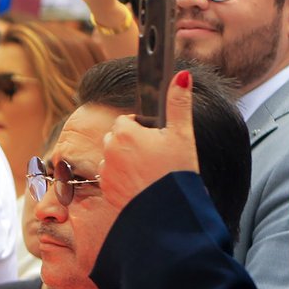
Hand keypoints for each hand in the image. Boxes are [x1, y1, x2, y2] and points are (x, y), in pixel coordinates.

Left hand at [99, 70, 198, 211]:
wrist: (168, 212)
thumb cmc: (176, 173)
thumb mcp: (183, 134)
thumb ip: (179, 103)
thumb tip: (180, 76)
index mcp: (125, 132)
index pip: (126, 120)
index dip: (142, 128)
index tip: (156, 140)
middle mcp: (109, 149)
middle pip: (117, 138)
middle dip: (132, 144)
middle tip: (155, 157)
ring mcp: (106, 170)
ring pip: (112, 157)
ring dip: (125, 161)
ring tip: (149, 172)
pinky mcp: (106, 189)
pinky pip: (111, 177)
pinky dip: (122, 179)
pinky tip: (141, 185)